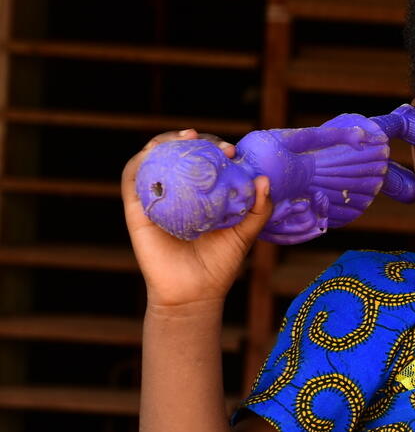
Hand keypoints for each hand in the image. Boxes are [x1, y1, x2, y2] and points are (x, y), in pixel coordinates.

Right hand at [121, 129, 270, 310]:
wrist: (194, 294)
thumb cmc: (220, 265)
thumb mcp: (245, 233)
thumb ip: (258, 208)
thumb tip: (264, 179)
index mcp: (199, 195)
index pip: (202, 161)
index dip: (214, 148)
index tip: (233, 150)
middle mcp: (176, 194)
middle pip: (176, 155)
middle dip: (194, 141)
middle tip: (217, 144)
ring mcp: (155, 200)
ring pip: (151, 160)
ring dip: (164, 142)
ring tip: (186, 137)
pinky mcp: (136, 211)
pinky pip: (132, 180)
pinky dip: (140, 162)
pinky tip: (155, 153)